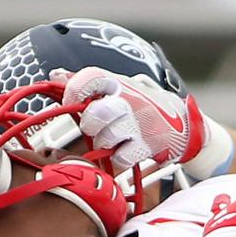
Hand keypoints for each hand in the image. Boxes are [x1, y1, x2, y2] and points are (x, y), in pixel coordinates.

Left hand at [57, 66, 206, 173]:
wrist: (181, 123)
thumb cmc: (141, 105)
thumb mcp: (117, 88)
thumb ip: (86, 84)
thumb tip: (54, 76)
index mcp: (117, 82)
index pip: (89, 78)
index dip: (73, 90)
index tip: (70, 101)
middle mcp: (128, 100)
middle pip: (96, 113)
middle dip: (89, 126)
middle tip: (94, 128)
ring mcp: (139, 123)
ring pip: (107, 139)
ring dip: (104, 144)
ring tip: (111, 140)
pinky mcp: (149, 144)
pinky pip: (121, 158)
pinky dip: (118, 159)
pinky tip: (123, 152)